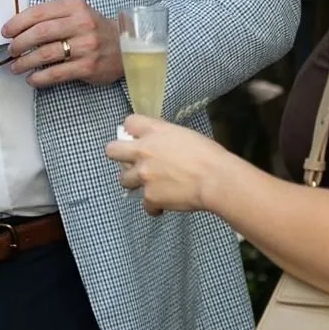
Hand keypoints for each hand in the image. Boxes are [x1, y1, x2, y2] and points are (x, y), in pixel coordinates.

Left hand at [2, 0, 122, 88]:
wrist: (125, 46)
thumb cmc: (94, 29)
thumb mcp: (77, 13)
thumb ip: (52, 16)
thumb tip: (19, 28)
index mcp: (75, 7)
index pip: (39, 13)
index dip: (17, 23)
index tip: (6, 32)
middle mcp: (81, 24)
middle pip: (40, 33)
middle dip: (19, 43)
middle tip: (10, 51)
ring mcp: (86, 46)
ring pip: (46, 54)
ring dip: (25, 62)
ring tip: (16, 66)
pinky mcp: (88, 67)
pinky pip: (57, 73)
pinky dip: (40, 78)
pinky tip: (32, 79)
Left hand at [105, 113, 225, 216]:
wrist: (215, 179)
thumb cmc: (208, 155)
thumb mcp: (185, 135)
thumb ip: (165, 136)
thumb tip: (159, 143)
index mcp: (154, 132)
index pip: (129, 123)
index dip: (131, 130)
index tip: (136, 137)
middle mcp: (143, 152)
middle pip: (112, 150)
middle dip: (119, 156)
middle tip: (129, 162)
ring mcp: (144, 175)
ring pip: (123, 180)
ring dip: (135, 183)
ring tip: (150, 185)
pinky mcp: (150, 196)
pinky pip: (144, 204)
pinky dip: (154, 206)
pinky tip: (165, 203)